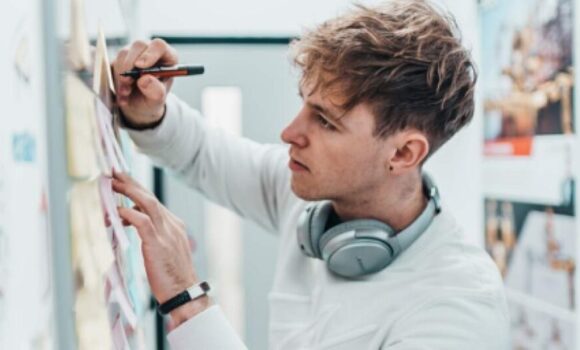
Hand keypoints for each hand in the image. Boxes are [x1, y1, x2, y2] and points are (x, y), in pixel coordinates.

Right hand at [112, 39, 177, 126]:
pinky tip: (121, 93)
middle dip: (131, 64)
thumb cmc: (152, 99)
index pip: (159, 46)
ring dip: (122, 74)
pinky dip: (114, 79)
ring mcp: (135, 53)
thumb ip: (155, 91)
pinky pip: (113, 63)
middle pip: (139, 45)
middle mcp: (150, 51)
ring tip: (126, 93)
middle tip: (128, 81)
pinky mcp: (121, 59)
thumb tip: (144, 79)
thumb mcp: (157, 100)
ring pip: (124, 53)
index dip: (149, 54)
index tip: (140, 66)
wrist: (138, 106)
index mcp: (167, 57)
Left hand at [112, 171, 208, 324]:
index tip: (124, 181)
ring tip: (113, 184)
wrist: (184, 293)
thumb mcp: (163, 251)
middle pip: (150, 197)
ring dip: (129, 191)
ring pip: (147, 203)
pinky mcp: (158, 243)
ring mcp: (166, 232)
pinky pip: (142, 221)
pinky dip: (128, 213)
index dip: (138, 189)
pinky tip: (116, 211)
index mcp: (174, 225)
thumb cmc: (172, 276)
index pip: (154, 201)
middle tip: (115, 173)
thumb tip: (132, 221)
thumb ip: (152, 234)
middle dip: (132, 183)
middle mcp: (172, 224)